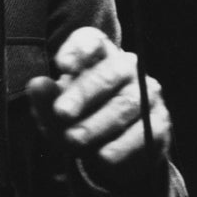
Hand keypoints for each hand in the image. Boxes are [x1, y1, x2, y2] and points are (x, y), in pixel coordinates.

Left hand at [27, 27, 170, 189]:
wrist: (112, 150)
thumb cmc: (80, 118)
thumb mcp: (56, 112)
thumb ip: (46, 99)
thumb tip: (37, 85)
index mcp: (98, 55)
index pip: (92, 39)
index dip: (78, 49)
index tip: (62, 67)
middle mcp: (126, 68)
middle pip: (107, 73)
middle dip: (82, 94)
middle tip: (61, 113)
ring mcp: (147, 93)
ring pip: (124, 105)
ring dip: (97, 124)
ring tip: (74, 139)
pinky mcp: (159, 122)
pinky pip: (143, 132)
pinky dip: (121, 146)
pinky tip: (103, 157)